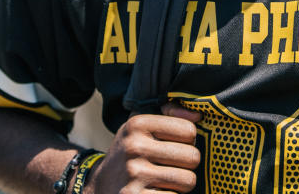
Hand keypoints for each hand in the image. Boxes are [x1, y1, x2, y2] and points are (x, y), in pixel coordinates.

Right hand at [85, 102, 201, 193]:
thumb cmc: (131, 152)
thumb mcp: (140, 126)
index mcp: (137, 124)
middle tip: (172, 165)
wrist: (101, 185)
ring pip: (188, 180)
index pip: (188, 130)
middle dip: (187, 164)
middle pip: (192, 156)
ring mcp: (135, 174)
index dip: (188, 141)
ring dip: (181, 183)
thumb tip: (198, 115)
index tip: (176, 145)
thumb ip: (169, 113)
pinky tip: (157, 191)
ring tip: (166, 180)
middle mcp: (134, 147)